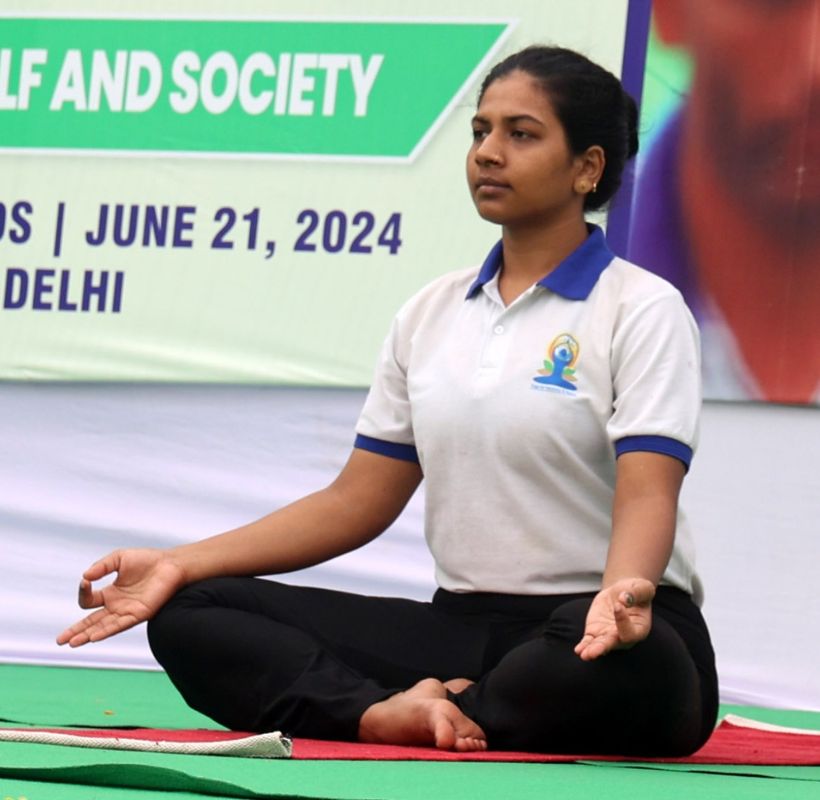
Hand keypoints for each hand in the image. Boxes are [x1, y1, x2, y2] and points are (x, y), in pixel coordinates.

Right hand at [56, 548, 186, 647]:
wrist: (171, 564)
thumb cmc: (147, 560)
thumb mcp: (119, 558)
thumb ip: (101, 566)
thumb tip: (84, 577)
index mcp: (111, 593)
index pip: (89, 600)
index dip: (83, 592)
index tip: (86, 581)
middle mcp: (117, 605)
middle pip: (91, 622)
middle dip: (76, 631)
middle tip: (60, 641)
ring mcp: (127, 611)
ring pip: (102, 627)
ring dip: (87, 635)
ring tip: (71, 643)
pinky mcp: (139, 614)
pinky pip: (119, 625)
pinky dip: (106, 631)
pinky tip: (93, 637)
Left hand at [574, 578, 654, 661]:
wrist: (622, 592)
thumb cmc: (636, 591)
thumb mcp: (642, 587)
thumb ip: (636, 593)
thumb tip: (624, 599)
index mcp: (639, 628)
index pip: (630, 631)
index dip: (623, 621)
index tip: (618, 605)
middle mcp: (624, 636)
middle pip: (614, 644)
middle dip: (603, 647)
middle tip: (593, 652)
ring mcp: (609, 635)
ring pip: (600, 645)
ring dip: (592, 650)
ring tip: (584, 655)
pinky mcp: (595, 632)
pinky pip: (589, 641)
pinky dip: (584, 645)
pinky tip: (578, 650)